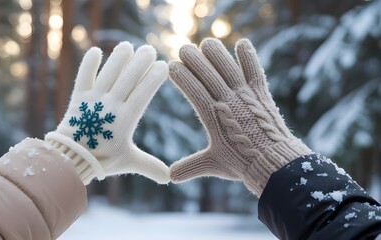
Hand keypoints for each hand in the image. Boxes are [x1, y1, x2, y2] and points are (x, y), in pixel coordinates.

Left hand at [46, 42, 169, 184]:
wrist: (71, 159)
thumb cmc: (102, 160)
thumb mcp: (129, 161)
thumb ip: (150, 166)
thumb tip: (170, 178)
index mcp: (125, 119)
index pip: (143, 94)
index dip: (154, 79)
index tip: (163, 66)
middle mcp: (111, 106)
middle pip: (128, 79)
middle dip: (140, 62)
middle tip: (149, 49)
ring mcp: (93, 100)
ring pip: (108, 74)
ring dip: (118, 58)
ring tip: (127, 46)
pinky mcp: (78, 98)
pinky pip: (83, 77)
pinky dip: (88, 64)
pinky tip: (94, 50)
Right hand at [168, 38, 310, 195]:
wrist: (274, 162)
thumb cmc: (241, 163)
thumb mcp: (212, 163)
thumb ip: (191, 167)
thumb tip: (170, 177)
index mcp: (213, 116)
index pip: (194, 91)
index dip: (182, 78)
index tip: (172, 67)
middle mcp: (228, 102)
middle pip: (208, 75)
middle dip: (194, 60)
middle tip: (183, 49)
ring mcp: (246, 96)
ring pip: (229, 68)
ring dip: (217, 54)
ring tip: (207, 43)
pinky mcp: (260, 94)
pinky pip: (255, 71)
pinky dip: (249, 57)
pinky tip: (242, 42)